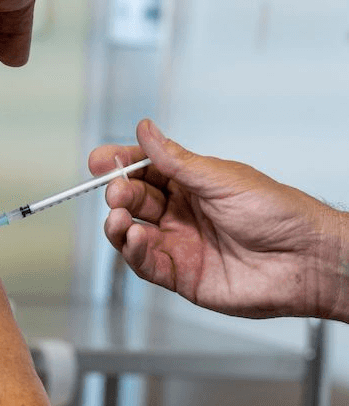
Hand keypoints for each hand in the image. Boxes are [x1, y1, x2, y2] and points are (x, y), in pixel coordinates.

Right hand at [89, 119, 345, 319]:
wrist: (305, 260)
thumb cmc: (277, 213)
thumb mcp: (220, 178)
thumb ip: (175, 159)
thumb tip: (145, 129)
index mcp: (192, 184)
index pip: (146, 170)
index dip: (121, 164)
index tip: (100, 161)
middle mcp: (182, 214)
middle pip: (135, 200)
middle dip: (119, 193)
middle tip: (115, 191)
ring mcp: (180, 244)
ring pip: (132, 233)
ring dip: (118, 223)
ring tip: (117, 217)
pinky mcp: (181, 275)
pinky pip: (146, 263)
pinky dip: (134, 251)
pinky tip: (134, 237)